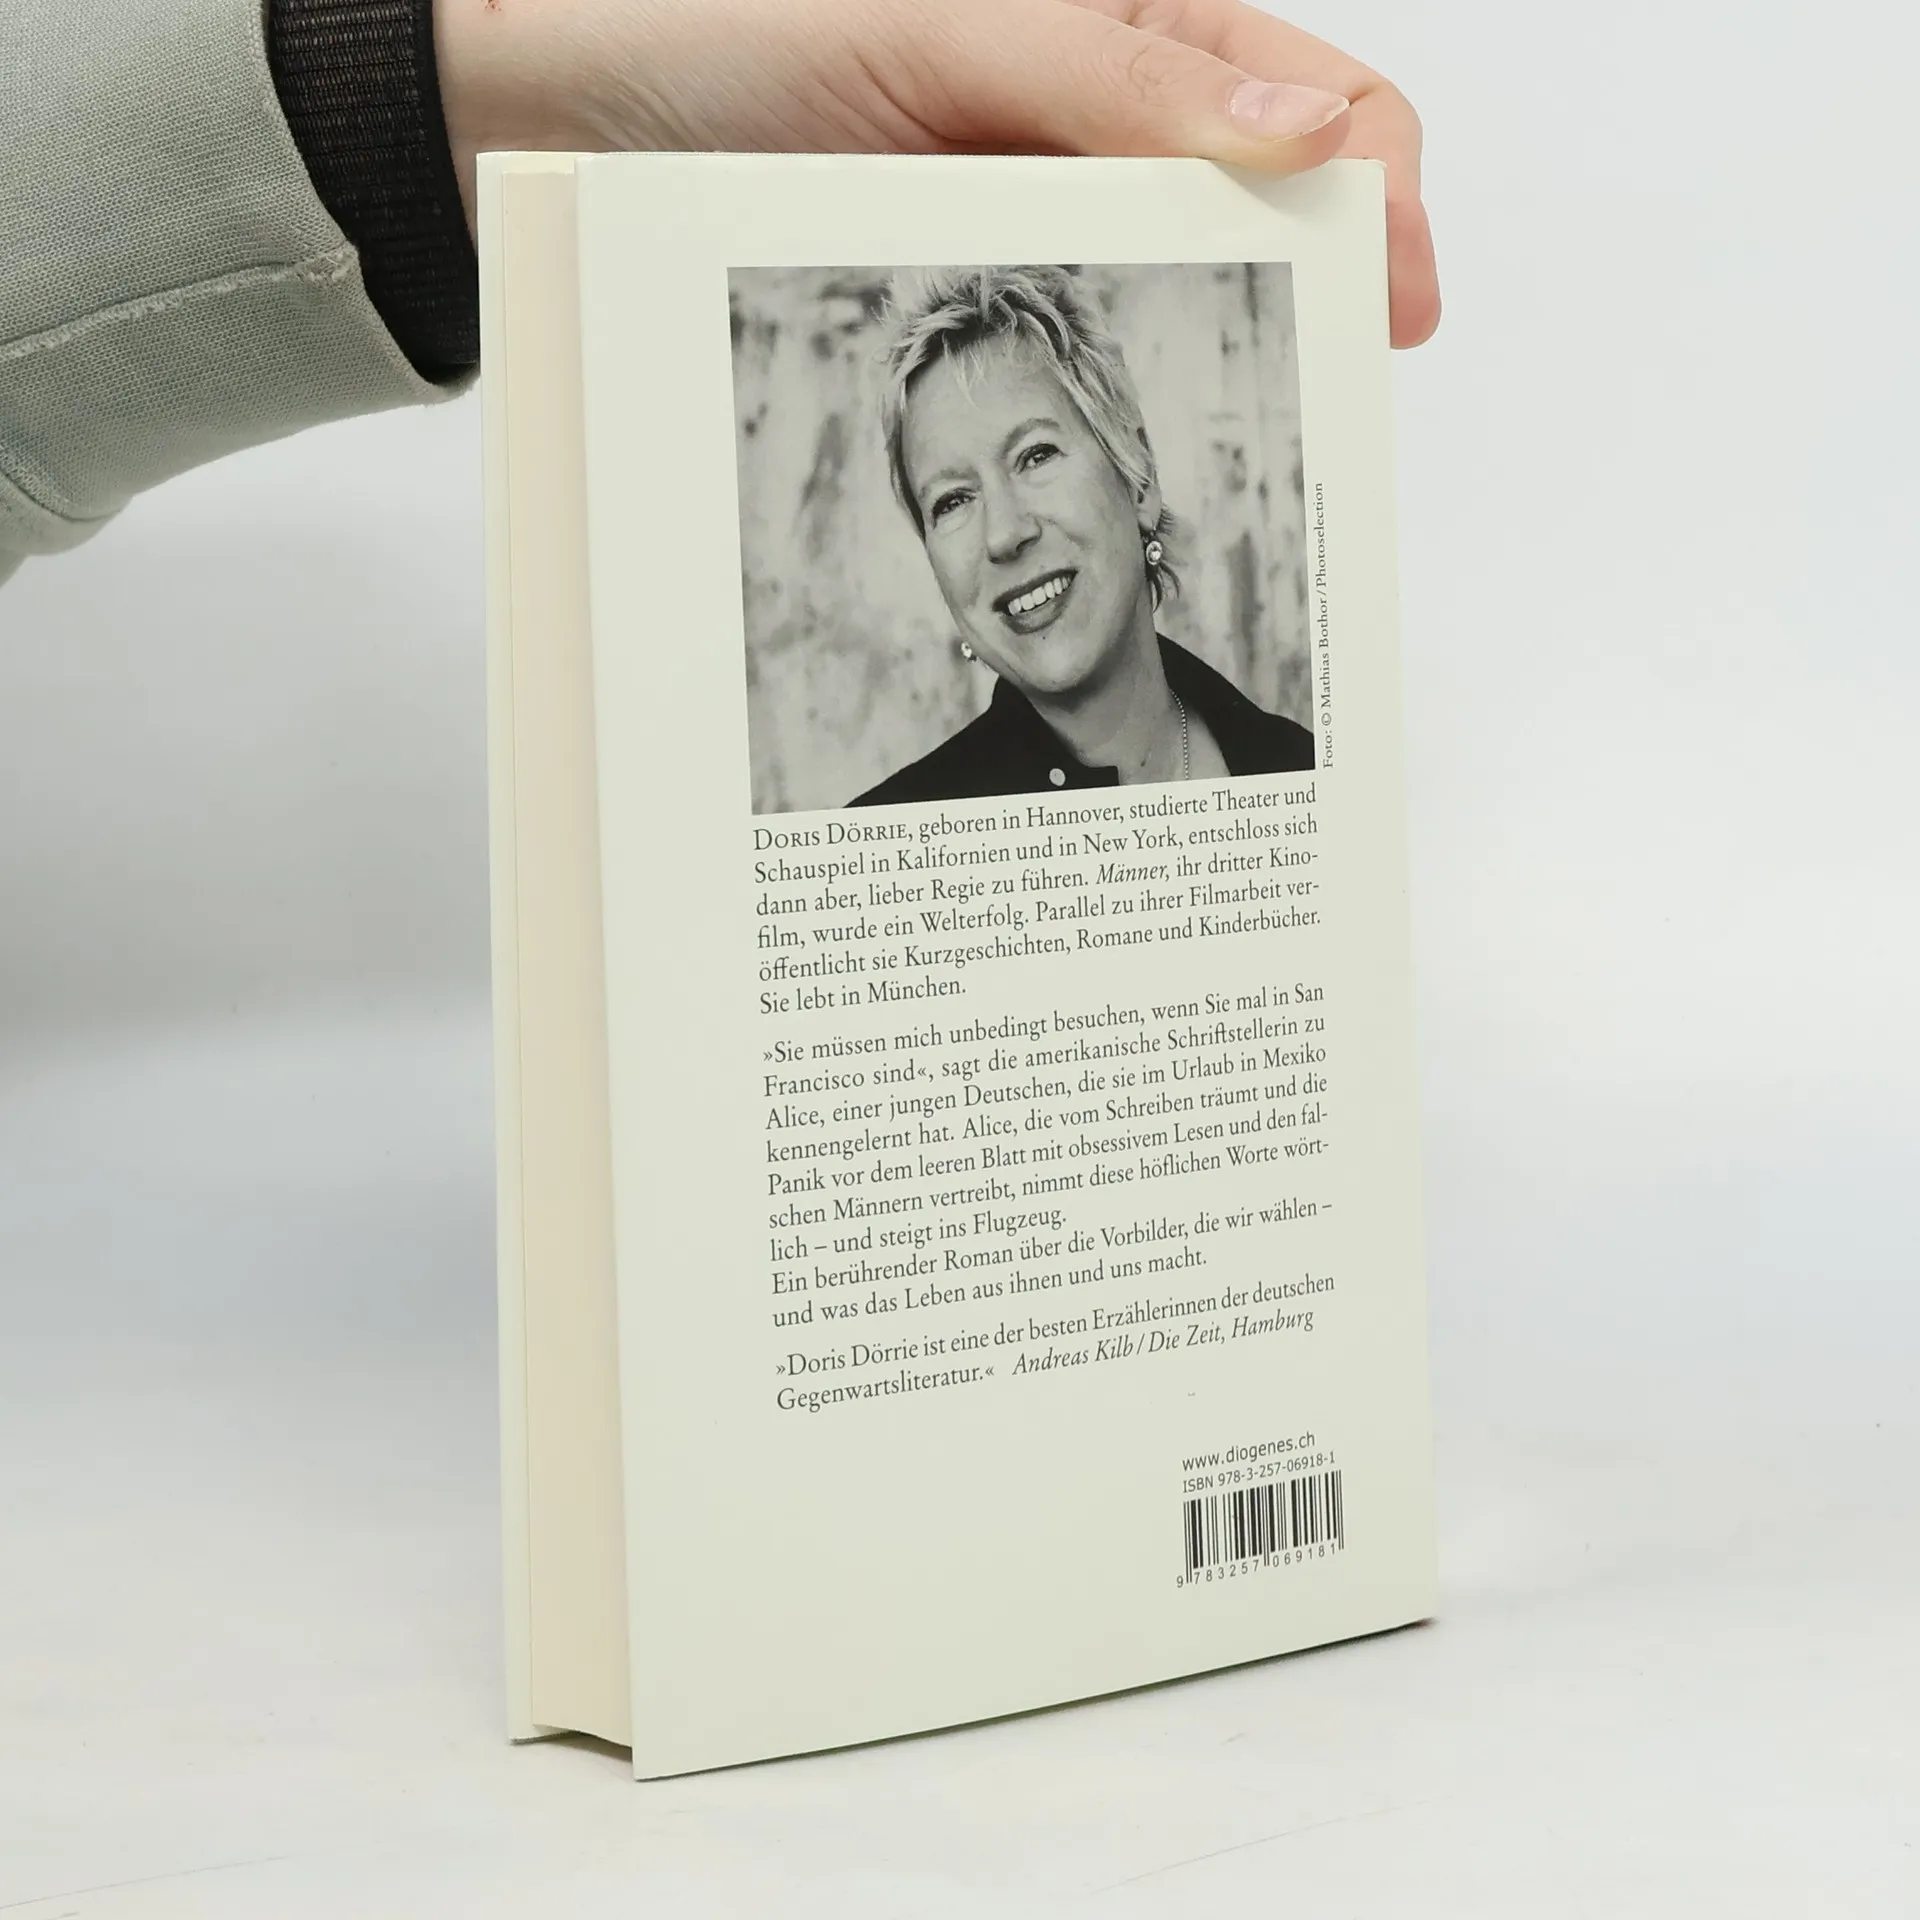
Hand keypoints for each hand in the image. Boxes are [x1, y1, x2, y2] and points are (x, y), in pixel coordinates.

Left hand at [435, 0, 1437, 346]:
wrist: (552, 113)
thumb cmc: (724, 33)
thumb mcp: (945, 30)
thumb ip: (1124, 76)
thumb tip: (1316, 131)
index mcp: (1122, 21)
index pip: (1317, 95)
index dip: (1381, 191)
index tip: (1393, 300)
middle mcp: (1092, 111)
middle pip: (1264, 203)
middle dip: (1317, 286)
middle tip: (1332, 390)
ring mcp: (1030, 202)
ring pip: (1171, 280)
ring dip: (1213, 347)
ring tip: (1247, 419)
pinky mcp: (963, 281)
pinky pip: (1065, 334)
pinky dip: (1104, 380)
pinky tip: (1117, 421)